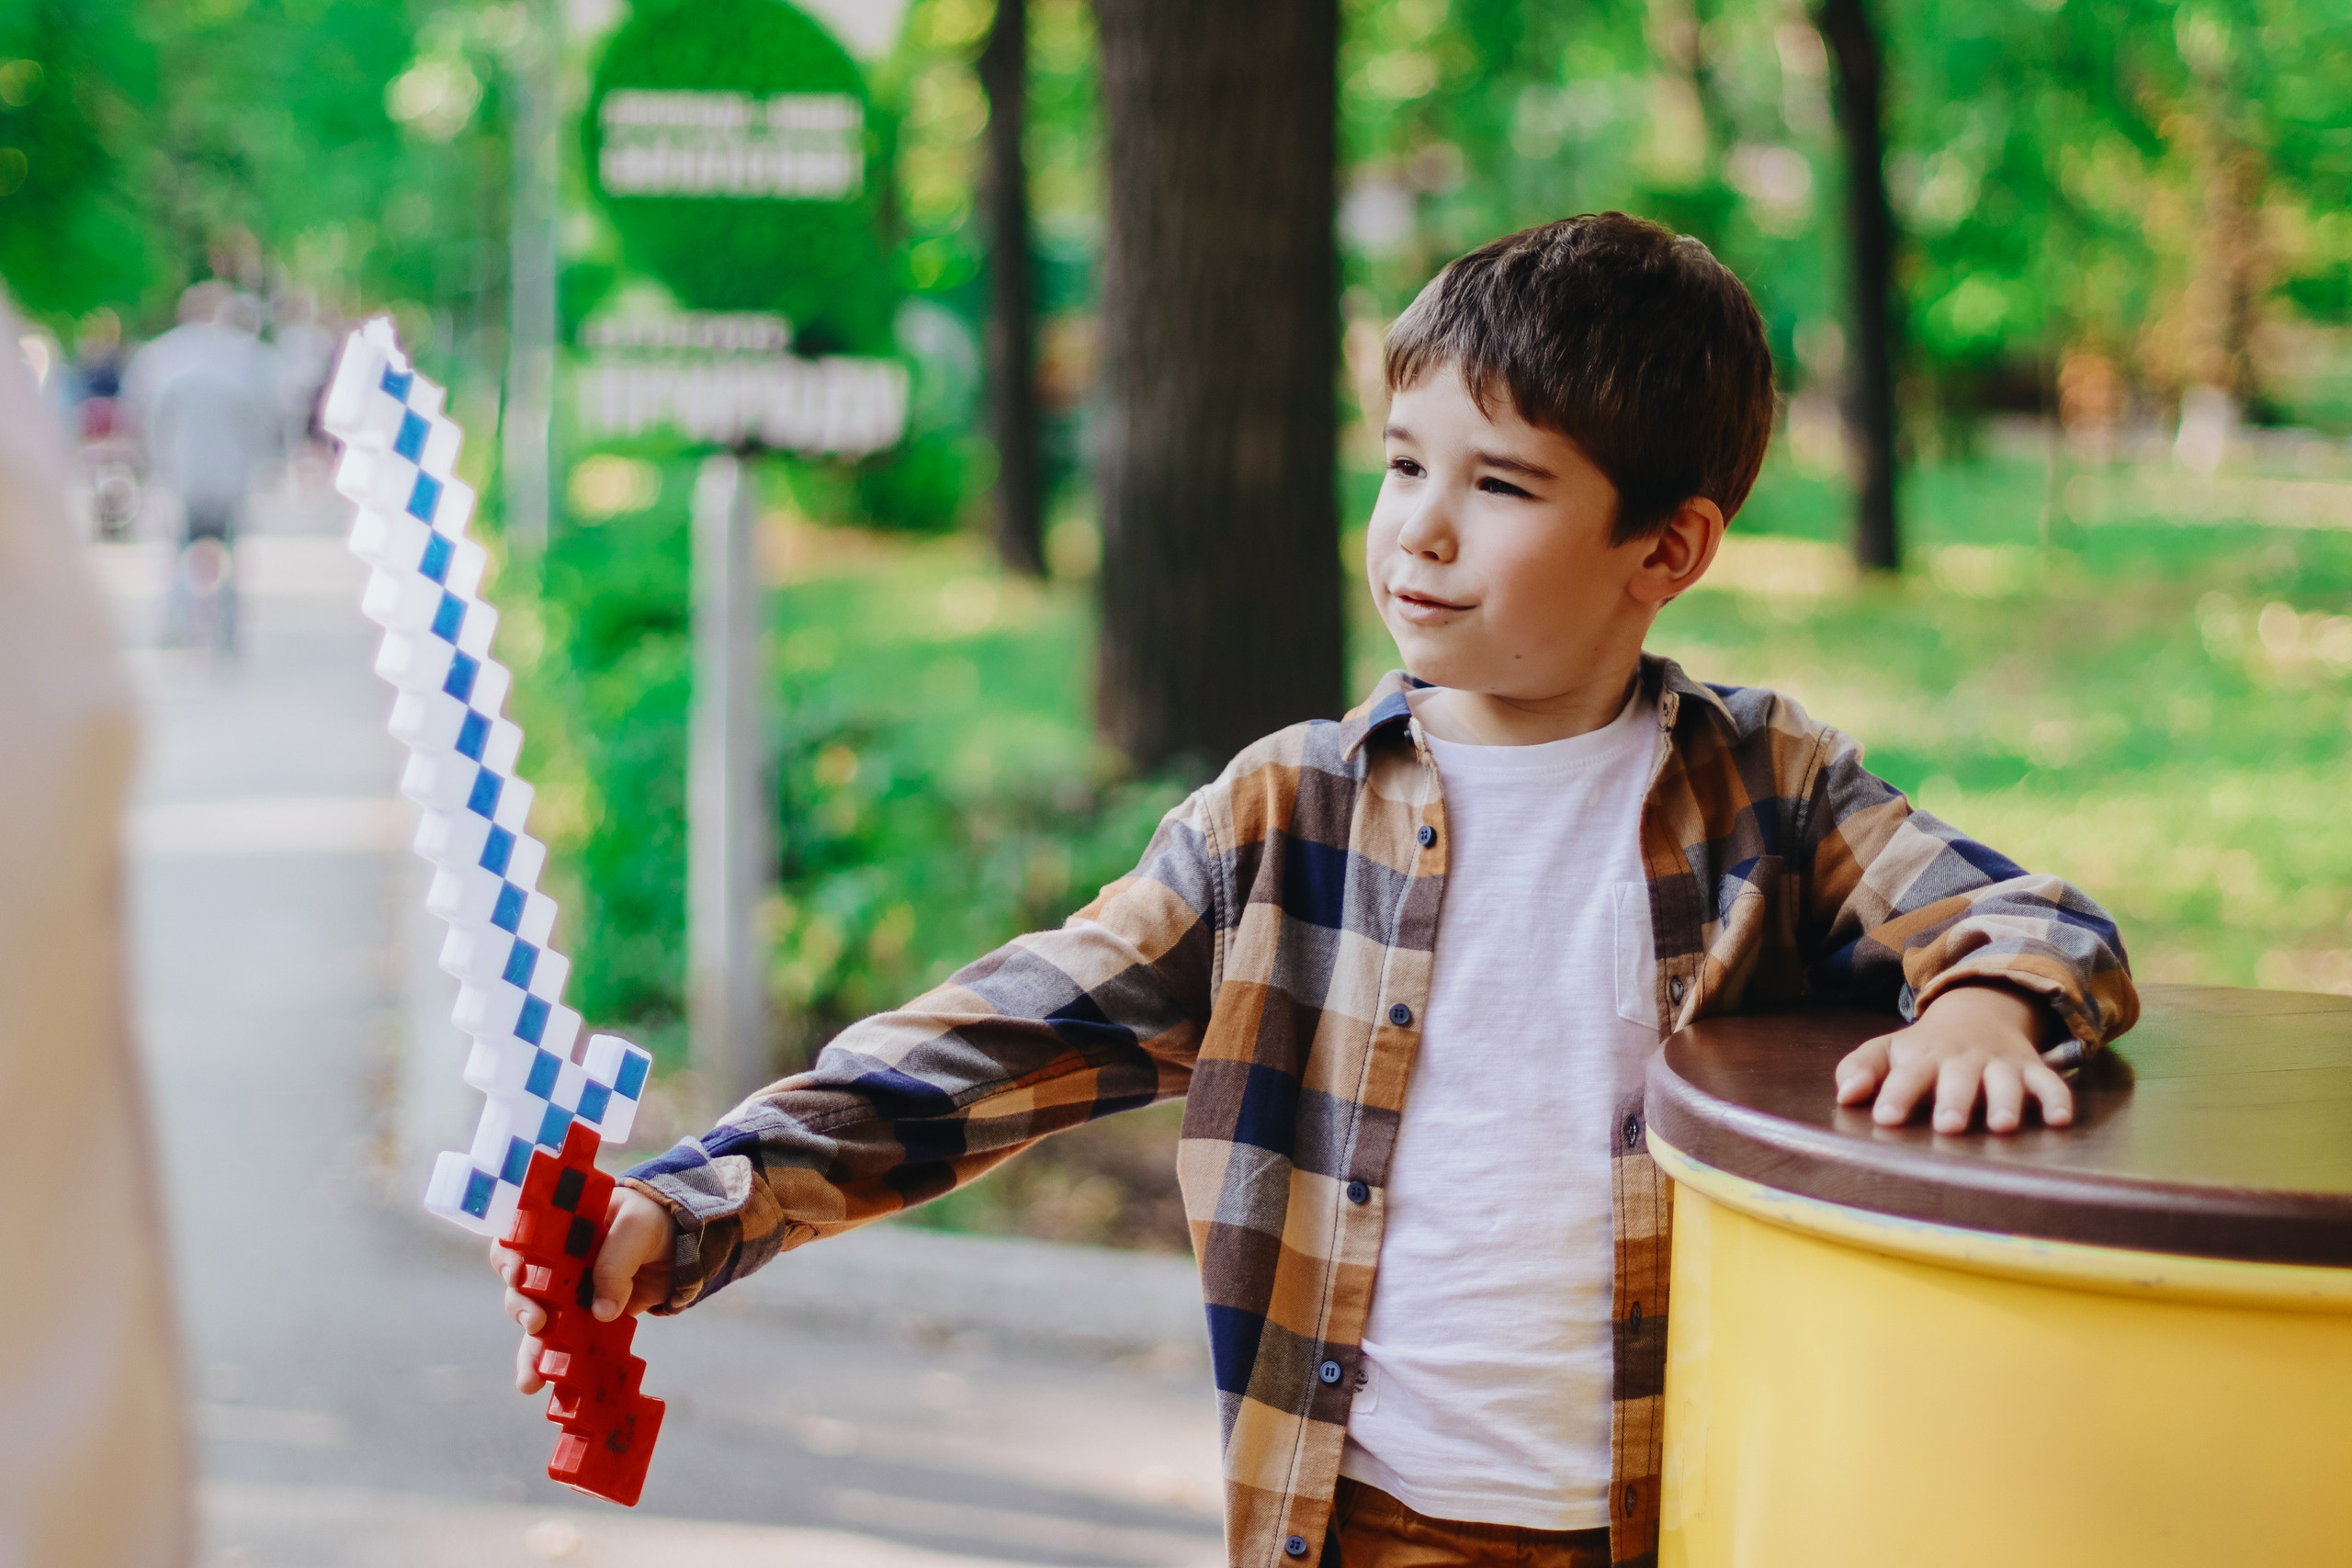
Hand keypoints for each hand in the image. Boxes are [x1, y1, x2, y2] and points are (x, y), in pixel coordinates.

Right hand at [488, 1185, 677, 1393]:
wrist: (678, 1248)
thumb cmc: (650, 1223)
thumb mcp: (637, 1227)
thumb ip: (617, 1261)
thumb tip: (602, 1312)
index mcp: (558, 1228)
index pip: (520, 1239)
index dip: (509, 1257)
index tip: (518, 1274)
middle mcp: (552, 1262)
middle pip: (521, 1285)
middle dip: (519, 1305)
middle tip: (535, 1321)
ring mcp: (565, 1294)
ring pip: (536, 1322)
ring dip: (530, 1349)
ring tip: (530, 1378)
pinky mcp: (583, 1320)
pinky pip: (563, 1344)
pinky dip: (553, 1364)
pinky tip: (543, 1384)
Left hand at [1834, 983, 2073, 1134]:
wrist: (1978, 1012)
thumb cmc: (1924, 1048)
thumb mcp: (1888, 1050)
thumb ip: (1861, 1068)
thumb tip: (1844, 1094)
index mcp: (1922, 1058)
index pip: (1906, 1076)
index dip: (1896, 1095)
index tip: (1885, 1116)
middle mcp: (1962, 1061)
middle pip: (1958, 1079)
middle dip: (1954, 1100)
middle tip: (1948, 1125)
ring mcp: (1999, 1064)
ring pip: (2005, 1081)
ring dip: (2005, 1101)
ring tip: (2002, 1125)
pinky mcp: (2031, 1070)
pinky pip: (2050, 1082)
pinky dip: (2057, 1098)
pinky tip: (2060, 1120)